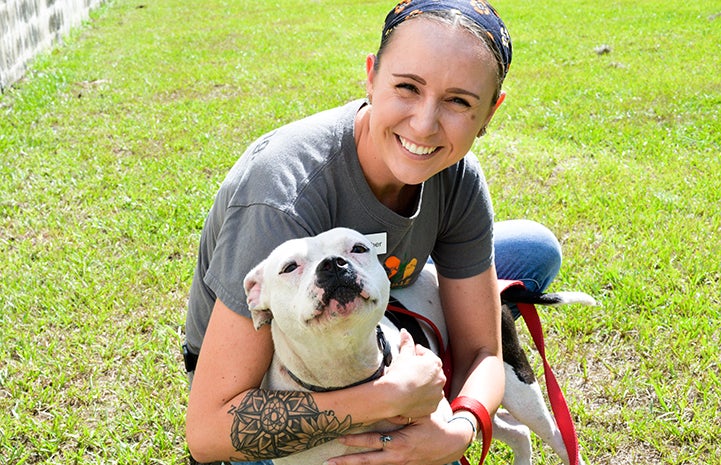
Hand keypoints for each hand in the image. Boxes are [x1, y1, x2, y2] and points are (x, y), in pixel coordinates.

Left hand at [326, 411, 469, 464]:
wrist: (451, 445)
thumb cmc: (434, 427)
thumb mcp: (419, 416)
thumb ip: (401, 412)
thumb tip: (384, 404)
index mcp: (400, 443)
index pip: (372, 442)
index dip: (355, 440)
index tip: (339, 437)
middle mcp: (397, 457)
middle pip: (367, 461)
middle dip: (347, 462)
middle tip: (329, 461)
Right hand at [381, 329, 445, 418]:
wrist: (394, 396)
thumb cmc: (399, 374)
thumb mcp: (403, 355)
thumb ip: (406, 342)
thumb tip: (405, 332)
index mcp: (435, 362)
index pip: (426, 354)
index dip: (416, 354)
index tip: (410, 356)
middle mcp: (440, 378)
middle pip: (431, 371)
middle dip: (422, 370)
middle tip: (408, 370)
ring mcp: (437, 393)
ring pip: (432, 386)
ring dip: (424, 384)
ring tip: (410, 384)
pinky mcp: (433, 406)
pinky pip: (429, 400)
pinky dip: (423, 398)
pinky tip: (412, 396)